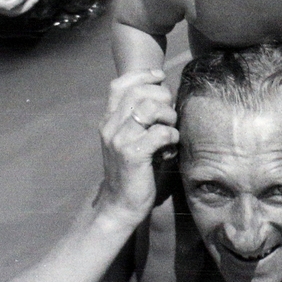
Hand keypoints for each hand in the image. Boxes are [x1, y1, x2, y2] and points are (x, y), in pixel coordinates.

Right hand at [96, 69, 178, 225]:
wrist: (120, 205)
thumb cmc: (134, 171)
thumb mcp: (131, 139)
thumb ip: (141, 119)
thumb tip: (166, 95)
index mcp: (109, 120)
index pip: (119, 85)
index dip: (142, 75)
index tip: (160, 76)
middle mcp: (110, 126)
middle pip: (139, 92)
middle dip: (162, 97)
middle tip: (170, 115)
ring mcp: (119, 140)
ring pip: (150, 108)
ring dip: (168, 116)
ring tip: (171, 131)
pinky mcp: (133, 155)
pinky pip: (160, 133)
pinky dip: (171, 137)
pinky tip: (170, 149)